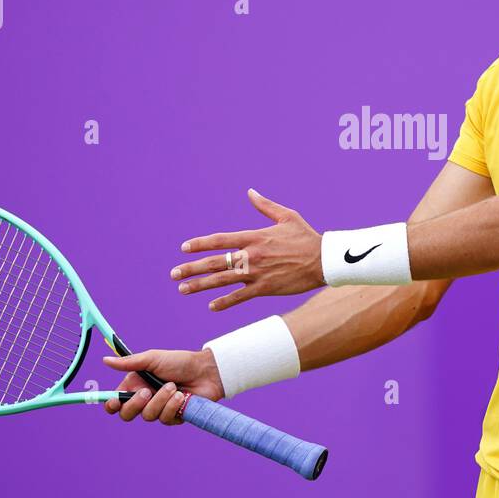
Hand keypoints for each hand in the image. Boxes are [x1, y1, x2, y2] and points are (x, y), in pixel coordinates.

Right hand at [101, 348, 224, 423]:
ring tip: (174, 387)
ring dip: (161, 400)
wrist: (206, 371)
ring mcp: (159, 409)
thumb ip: (129, 363)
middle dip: (135, 404)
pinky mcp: (173, 417)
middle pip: (127, 414)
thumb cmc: (179, 362)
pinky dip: (173, 406)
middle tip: (147, 392)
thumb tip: (105, 360)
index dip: (112, 405)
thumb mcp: (153, 359)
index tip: (115, 402)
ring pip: (148, 416)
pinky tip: (182, 396)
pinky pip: (165, 419)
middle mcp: (145, 399)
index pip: (116, 402)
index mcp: (136, 385)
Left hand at [171, 188, 323, 311]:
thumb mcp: (287, 216)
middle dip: (192, 268)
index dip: (200, 243)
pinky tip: (211, 306)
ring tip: (183, 289)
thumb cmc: (306, 237)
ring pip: (223, 280)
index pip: (221, 239)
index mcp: (254, 237)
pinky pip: (240, 296)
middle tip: (174, 273)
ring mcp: (257, 273)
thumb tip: (250, 192)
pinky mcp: (265, 288)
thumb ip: (265, 206)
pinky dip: (225, 302)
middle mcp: (252, 255)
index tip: (184, 248)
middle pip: (216, 262)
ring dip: (201, 285)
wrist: (324, 260)